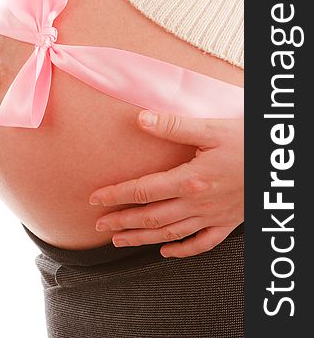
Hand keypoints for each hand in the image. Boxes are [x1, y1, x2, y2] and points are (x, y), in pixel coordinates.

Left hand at [89, 111, 243, 257]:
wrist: (277, 164)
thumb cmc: (247, 143)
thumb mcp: (210, 130)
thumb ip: (173, 127)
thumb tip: (140, 119)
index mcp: (190, 180)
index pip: (143, 190)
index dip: (116, 195)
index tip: (95, 199)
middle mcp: (197, 204)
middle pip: (151, 217)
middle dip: (122, 221)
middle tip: (99, 226)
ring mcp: (212, 217)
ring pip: (170, 234)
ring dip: (142, 238)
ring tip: (119, 241)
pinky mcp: (227, 224)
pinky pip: (201, 244)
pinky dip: (181, 251)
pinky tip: (165, 252)